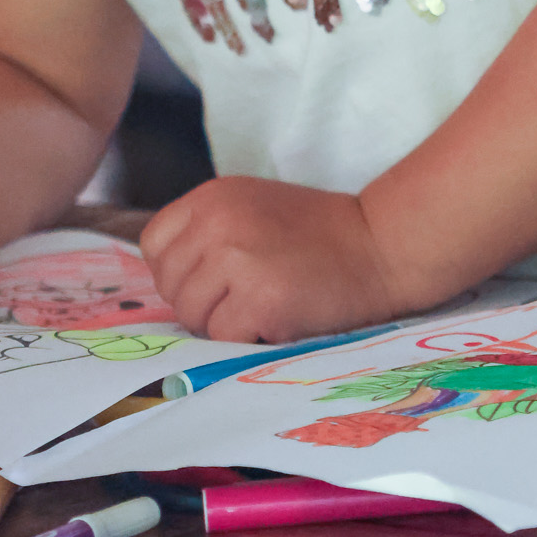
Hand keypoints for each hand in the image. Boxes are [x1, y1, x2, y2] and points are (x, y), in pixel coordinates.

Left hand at [139, 176, 397, 341]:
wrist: (382, 246)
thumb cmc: (320, 235)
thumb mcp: (253, 209)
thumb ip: (208, 231)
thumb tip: (167, 281)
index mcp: (213, 197)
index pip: (154, 245)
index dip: (179, 271)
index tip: (213, 279)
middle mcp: (217, 222)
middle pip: (170, 285)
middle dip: (200, 302)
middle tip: (245, 298)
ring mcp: (236, 260)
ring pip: (192, 316)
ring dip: (223, 323)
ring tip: (264, 307)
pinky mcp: (259, 299)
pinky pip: (222, 338)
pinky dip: (247, 339)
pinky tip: (278, 319)